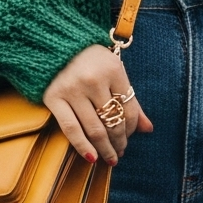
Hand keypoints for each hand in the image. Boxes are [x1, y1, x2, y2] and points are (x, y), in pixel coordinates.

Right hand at [43, 43, 151, 165]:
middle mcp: (93, 80)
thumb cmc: (90, 61)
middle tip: (120, 154)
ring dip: (105, 149)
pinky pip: (71, 129)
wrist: (54, 44)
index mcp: (113, 70)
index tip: (129, 139)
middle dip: (119, 142)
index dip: (132, 129)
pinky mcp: (54, 98)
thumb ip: (131, 100)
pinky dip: (82, 146)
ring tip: (110, 158)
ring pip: (94, 129)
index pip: (129, 109)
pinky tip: (92, 158)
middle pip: (113, 121)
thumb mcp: (114, 72)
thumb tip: (148, 129)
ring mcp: (72, 89)